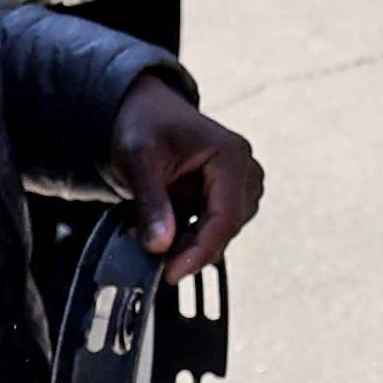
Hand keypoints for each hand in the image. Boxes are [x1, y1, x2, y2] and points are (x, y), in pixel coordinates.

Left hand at [107, 75, 264, 283]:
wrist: (143, 109)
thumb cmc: (143, 124)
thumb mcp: (138, 159)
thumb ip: (151, 202)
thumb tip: (160, 246)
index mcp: (230, 155)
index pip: (225, 217)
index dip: (199, 251)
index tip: (170, 273)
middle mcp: (244, 169)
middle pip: (227, 228)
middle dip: (190, 247)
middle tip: (149, 253)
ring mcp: (240, 182)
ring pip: (222, 231)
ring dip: (188, 241)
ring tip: (150, 234)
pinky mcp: (228, 193)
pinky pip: (215, 225)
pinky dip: (189, 233)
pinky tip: (161, 228)